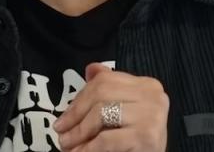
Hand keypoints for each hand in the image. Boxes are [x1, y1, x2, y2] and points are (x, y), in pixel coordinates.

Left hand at [53, 63, 168, 151]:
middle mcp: (153, 95)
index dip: (80, 98)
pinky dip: (88, 148)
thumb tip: (90, 69)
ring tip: (67, 145)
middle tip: (60, 132)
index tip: (64, 116)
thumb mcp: (125, 113)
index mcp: (147, 85)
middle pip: (101, 93)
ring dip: (79, 132)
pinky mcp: (146, 137)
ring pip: (101, 113)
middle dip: (76, 114)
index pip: (106, 80)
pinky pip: (105, 139)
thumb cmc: (138, 141)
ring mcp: (151, 115)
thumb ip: (110, 91)